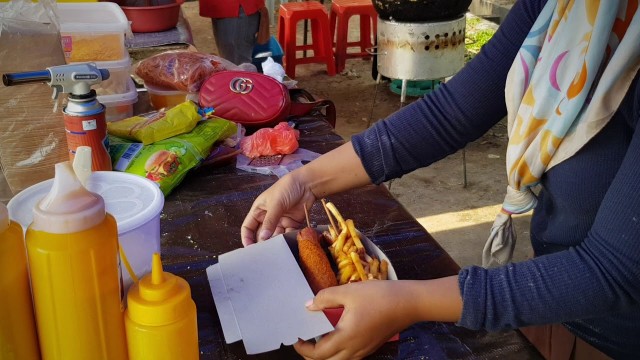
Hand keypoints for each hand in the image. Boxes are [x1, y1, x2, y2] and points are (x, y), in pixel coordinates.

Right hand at [241, 171, 316, 245]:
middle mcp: (267, 217)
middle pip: (261, 234)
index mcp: (258, 210)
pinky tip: (289, 241)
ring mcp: (280, 221)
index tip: (249, 249)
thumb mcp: (276, 203)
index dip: (247, 238)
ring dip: (275, 242)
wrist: (307, 184)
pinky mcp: (291, 223)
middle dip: (262, 243)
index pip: (248, 227)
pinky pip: (287, 234)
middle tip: (265, 252)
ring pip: (274, 236)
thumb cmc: (286, 188)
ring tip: (277, 248)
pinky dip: (288, 238)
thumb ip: (270, 221)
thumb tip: (263, 238)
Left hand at [294, 281, 419, 359]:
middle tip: (304, 340)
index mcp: (345, 338)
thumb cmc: (378, 296)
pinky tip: (338, 335)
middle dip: (312, 355)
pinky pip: (350, 356)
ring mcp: (364, 350)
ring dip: (326, 354)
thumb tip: (309, 306)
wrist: (409, 302)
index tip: (296, 338)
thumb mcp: (349, 291)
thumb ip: (325, 298)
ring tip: (319, 338)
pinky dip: (339, 352)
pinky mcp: (372, 346)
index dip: (303, 349)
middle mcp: (354, 349)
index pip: (318, 354)